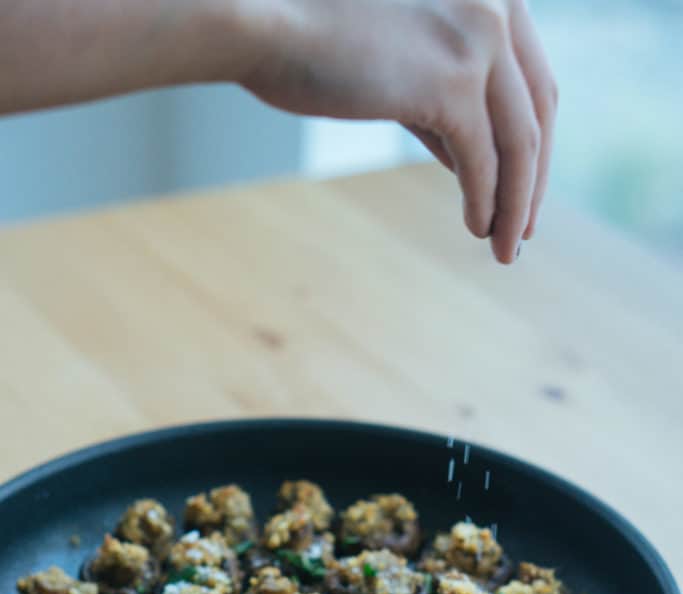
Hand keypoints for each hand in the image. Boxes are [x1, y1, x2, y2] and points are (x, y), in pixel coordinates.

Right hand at [241, 0, 556, 262]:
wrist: (262, 19)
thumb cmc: (314, 37)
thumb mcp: (399, 61)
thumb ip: (441, 97)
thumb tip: (471, 159)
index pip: (533, 77)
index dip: (535, 141)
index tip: (524, 189)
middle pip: (539, 108)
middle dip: (533, 178)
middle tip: (523, 229)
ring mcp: (480, 35)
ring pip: (519, 141)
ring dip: (515, 203)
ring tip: (504, 246)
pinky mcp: (454, 80)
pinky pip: (484, 159)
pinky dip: (485, 201)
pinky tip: (477, 227)